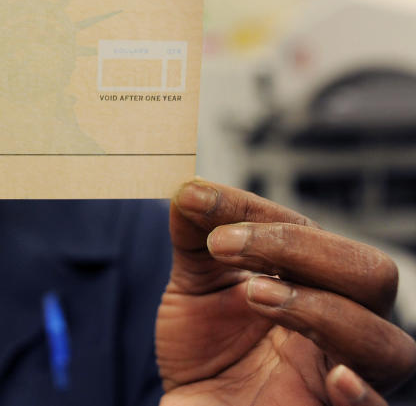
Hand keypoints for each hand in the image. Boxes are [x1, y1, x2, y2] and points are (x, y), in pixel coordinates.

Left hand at [157, 180, 415, 405]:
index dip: (256, 211)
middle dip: (298, 248)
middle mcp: (343, 325)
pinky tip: (336, 377)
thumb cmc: (205, 350)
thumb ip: (194, 239)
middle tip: (224, 246)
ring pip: (386, 343)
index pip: (312, 232)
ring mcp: (343, 375)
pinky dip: (364, 396)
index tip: (196, 200)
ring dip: (320, 310)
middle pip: (371, 274)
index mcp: (316, 283)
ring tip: (254, 296)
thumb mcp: (194, 288)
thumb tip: (188, 189)